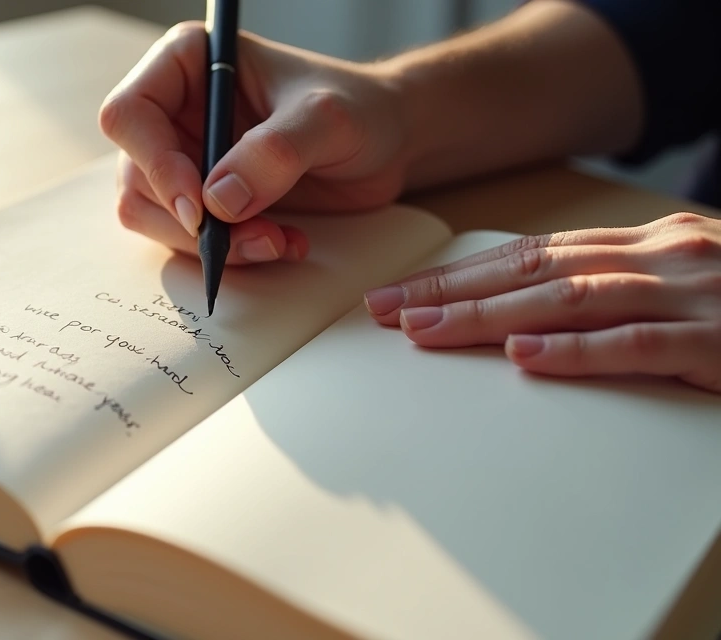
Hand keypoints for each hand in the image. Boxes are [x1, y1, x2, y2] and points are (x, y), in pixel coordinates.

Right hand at [100, 23, 410, 264]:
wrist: (388, 142)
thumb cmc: (360, 108)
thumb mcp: (326, 119)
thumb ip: (275, 152)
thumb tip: (218, 200)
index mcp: (187, 63)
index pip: (129, 114)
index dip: (153, 163)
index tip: (199, 207)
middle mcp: (173, 110)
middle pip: (136, 177)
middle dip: (190, 221)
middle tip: (251, 238)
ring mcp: (184, 157)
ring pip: (154, 216)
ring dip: (210, 245)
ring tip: (275, 242)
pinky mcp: (202, 199)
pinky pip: (187, 239)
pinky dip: (230, 253)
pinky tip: (280, 243)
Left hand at [364, 212, 720, 392]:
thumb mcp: (688, 286)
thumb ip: (619, 294)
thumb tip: (529, 321)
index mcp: (650, 244)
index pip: (533, 254)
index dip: (462, 273)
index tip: (403, 291)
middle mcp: (663, 256)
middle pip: (534, 269)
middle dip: (452, 290)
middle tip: (385, 309)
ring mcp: (694, 295)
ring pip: (568, 299)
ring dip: (488, 316)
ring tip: (424, 331)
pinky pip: (637, 344)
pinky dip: (576, 351)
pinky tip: (523, 357)